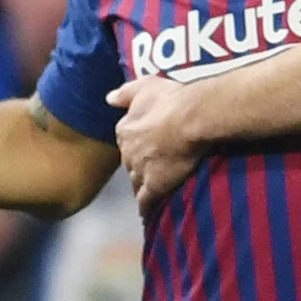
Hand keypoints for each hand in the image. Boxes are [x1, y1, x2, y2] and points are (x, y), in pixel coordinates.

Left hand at [105, 73, 210, 203]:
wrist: (192, 118)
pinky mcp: (155, 186)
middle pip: (130, 162)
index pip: (126, 141)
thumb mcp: (145, 86)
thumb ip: (125, 93)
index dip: (137, 144)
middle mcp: (127, 152)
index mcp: (124, 130)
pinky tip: (146, 213)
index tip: (145, 146)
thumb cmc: (171, 99)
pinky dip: (146, 207)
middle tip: (152, 166)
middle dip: (138, 164)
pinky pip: (146, 201)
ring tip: (149, 190)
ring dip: (141, 185)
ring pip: (136, 182)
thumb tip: (108, 99)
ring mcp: (140, 171)